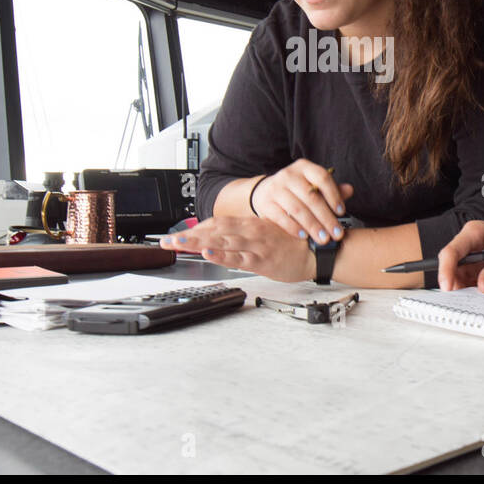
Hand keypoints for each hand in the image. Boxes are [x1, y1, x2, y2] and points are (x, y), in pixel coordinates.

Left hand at [160, 216, 313, 282]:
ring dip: (197, 243)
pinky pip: (238, 258)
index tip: (179, 235)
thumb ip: (247, 234)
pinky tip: (208, 253)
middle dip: (187, 236)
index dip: (196, 228)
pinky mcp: (261, 260)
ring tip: (177, 245)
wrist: (317, 252)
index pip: (216, 223)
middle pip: (212, 230)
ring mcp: (254, 245)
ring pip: (221, 241)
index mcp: (250, 224)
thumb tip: (226, 238)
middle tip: (166, 242)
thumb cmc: (292, 244)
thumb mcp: (267, 234)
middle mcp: (249, 231)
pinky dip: (222, 255)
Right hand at [250, 159, 354, 247]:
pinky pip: (281, 217)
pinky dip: (294, 228)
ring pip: (297, 209)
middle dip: (326, 218)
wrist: (265, 192)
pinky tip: (304, 236)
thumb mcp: (313, 186)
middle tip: (336, 234)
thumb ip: (332, 190)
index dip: (334, 195)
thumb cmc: (296, 190)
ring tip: (323, 239)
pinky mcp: (266, 202)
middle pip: (311, 197)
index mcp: (304, 167)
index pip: (322, 177)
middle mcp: (289, 174)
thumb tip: (350, 190)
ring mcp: (275, 188)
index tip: (341, 212)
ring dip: (313, 226)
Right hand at [437, 216, 483, 293]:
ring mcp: (471, 252)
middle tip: (460, 300)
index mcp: (475, 232)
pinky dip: (470, 286)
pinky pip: (466, 276)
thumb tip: (482, 286)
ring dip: (462, 286)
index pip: (452, 251)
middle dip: (453, 281)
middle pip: (451, 263)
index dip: (446, 270)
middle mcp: (469, 241)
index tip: (448, 287)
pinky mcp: (475, 262)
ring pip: (457, 272)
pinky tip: (478, 294)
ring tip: (473, 298)